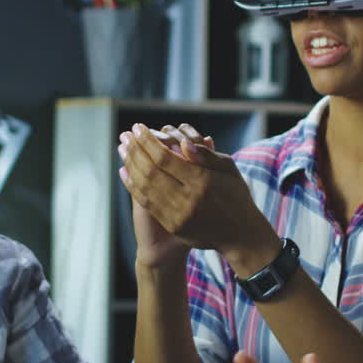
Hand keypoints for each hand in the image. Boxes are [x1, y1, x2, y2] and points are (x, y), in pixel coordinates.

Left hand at [119, 123, 277, 269]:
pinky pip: (147, 202)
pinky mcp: (173, 225)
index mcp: (202, 182)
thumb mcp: (230, 170)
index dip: (149, 142)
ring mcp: (178, 215)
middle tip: (126, 134)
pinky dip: (133, 185)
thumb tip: (184, 142)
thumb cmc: (237, 196)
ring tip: (122, 148)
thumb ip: (208, 155)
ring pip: (146, 186)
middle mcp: (188, 199)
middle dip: (136, 150)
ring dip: (131, 164)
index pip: (166, 158)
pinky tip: (125, 170)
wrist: (239, 235)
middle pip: (151, 170)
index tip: (139, 128)